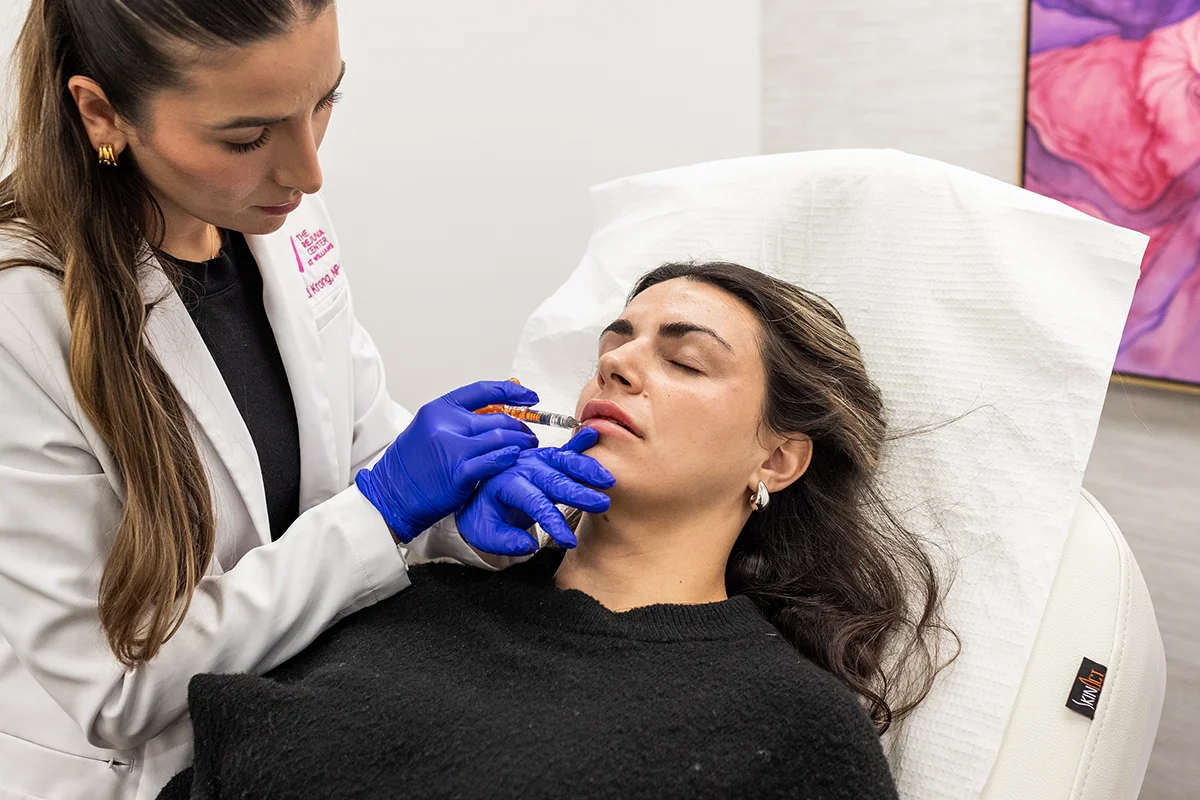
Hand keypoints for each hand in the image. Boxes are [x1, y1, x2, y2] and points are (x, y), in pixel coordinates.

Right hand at [355, 381, 540, 542]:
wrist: (390, 495)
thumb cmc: (409, 467)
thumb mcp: (427, 431)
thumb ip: (457, 422)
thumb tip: (492, 417)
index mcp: (438, 410)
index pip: (484, 391)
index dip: (512, 392)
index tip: (529, 397)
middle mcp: (445, 425)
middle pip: (497, 418)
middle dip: (520, 426)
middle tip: (529, 434)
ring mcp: (452, 448)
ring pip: (500, 438)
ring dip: (521, 443)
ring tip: (528, 447)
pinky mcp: (459, 472)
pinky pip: (495, 460)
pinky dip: (510, 458)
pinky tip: (516, 459)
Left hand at [455, 426, 614, 555]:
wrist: (477, 496)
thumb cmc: (483, 515)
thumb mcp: (484, 533)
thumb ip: (505, 540)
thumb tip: (528, 546)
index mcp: (505, 484)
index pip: (534, 503)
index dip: (552, 521)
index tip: (568, 540)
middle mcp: (522, 468)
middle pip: (554, 480)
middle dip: (579, 492)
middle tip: (601, 503)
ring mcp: (535, 461)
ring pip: (563, 462)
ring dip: (586, 469)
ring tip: (607, 480)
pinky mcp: (544, 459)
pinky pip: (563, 450)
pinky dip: (579, 443)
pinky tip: (593, 435)